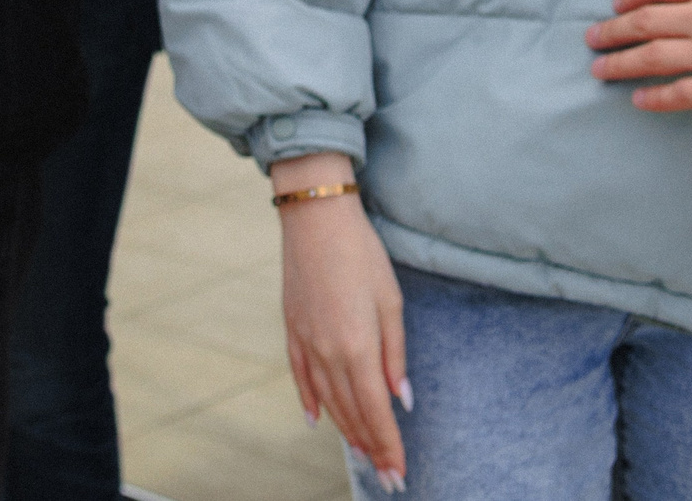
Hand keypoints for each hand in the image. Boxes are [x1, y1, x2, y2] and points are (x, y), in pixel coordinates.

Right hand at [273, 153, 408, 491]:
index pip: (375, 411)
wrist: (315, 217)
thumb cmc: (362, 255)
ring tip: (361, 454)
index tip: (399, 472)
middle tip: (387, 476)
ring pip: (326, 399)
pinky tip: (316, 419)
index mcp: (356, 346)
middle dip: (370, 447)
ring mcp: (304, 341)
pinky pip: (300, 375)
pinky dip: (309, 400)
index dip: (389, 445)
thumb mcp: (392, 303)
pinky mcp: (291, 328)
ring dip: (345, 430)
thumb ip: (395, 355)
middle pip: (350, 412)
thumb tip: (400, 399)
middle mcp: (327, 351)